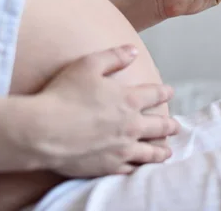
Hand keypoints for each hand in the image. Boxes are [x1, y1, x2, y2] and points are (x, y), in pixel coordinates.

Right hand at [29, 44, 179, 177]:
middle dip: (170, 125)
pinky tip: (141, 166)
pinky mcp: (109, 166)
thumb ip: (114, 57)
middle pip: (159, 125)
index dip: (164, 92)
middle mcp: (131, 125)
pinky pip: (131, 168)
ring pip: (151, 151)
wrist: (43, 131)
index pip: (155, 94)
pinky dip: (139, 167)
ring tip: (168, 151)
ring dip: (162, 150)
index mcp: (129, 100)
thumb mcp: (88, 65)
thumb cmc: (63, 95)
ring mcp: (122, 148)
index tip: (170, 92)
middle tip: (176, 126)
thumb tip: (133, 51)